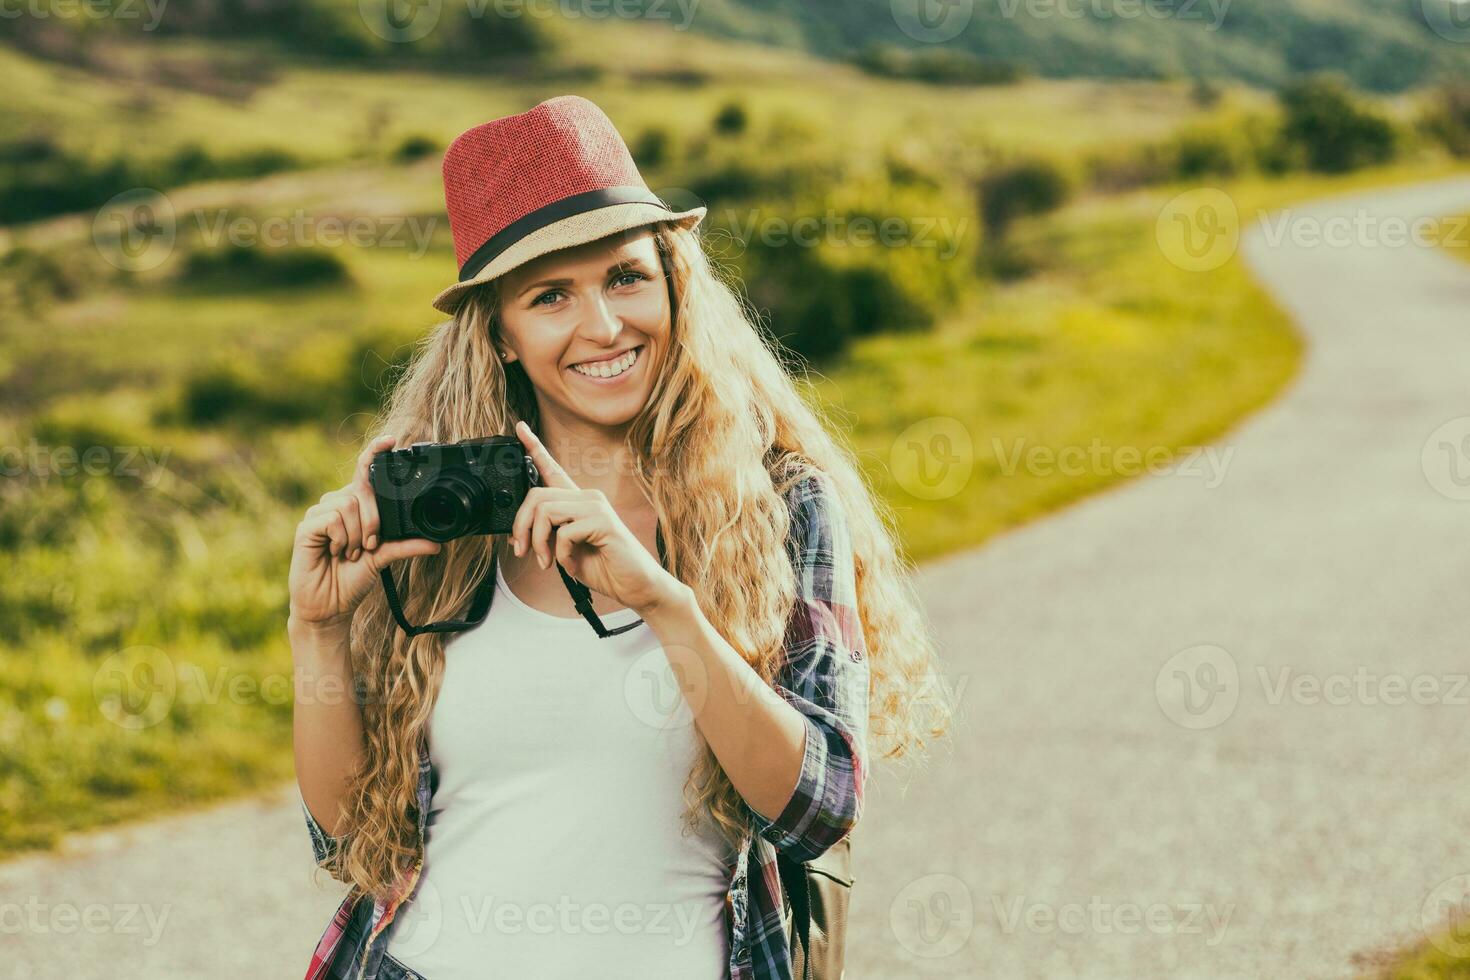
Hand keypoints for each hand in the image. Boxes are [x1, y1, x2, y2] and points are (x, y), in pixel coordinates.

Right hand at [288, 433, 442, 631]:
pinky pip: (332, 518)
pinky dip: (341, 538)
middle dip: (373, 521)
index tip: (391, 441)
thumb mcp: (384, 559)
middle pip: (361, 490)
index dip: (375, 452)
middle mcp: (337, 503)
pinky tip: (335, 551)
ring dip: (356, 535)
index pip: (364, 471)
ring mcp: (319, 513)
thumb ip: (406, 546)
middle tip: (369, 546)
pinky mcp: (307, 526)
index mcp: (355, 506)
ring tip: (350, 553)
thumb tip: (436, 543)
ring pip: (348, 504)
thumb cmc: (352, 579)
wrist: (330, 605)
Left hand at [510, 420, 684, 615]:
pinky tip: (571, 564)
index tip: (520, 427)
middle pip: (537, 495)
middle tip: (522, 550)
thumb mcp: (566, 552)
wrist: (637, 586)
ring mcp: (597, 508)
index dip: (534, 446)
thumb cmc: (606, 567)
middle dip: (521, 525)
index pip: (553, 469)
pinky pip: (564, 533)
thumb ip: (546, 538)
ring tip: (546, 562)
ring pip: (546, 511)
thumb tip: (516, 534)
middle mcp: (588, 498)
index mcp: (579, 502)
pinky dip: (559, 554)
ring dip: (538, 542)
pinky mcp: (603, 522)